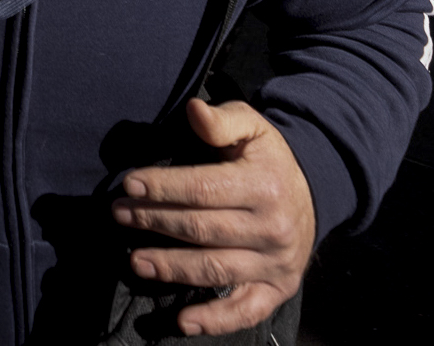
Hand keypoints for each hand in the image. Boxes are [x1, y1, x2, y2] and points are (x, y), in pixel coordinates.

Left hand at [111, 100, 315, 337]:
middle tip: (118, 214)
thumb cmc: (268, 159)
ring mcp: (275, 263)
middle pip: (202, 229)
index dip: (163, 187)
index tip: (129, 184)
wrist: (314, 193)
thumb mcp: (252, 128)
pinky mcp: (276, 289)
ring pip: (215, 269)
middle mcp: (272, 228)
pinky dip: (213, 320)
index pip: (203, 189)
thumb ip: (222, 121)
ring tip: (134, 260)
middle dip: (155, 221)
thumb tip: (193, 111)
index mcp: (263, 186)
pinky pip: (244, 310)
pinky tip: (181, 321)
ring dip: (171, 268)